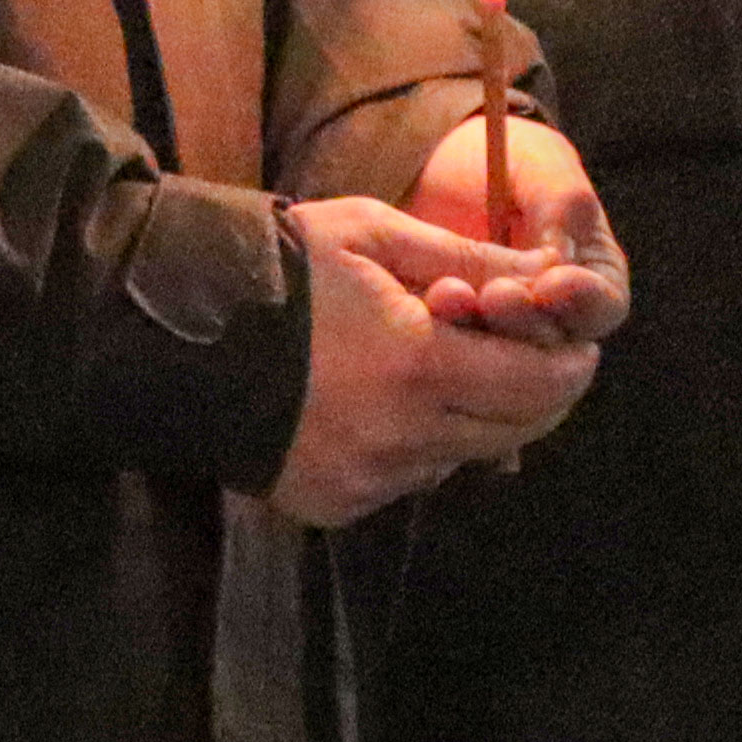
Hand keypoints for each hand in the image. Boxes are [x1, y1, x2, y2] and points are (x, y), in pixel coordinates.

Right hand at [265, 198, 609, 524]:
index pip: (538, 385)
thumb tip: (547, 279)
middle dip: (537, 393)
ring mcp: (365, 481)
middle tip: (530, 354)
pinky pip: (409, 478)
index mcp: (416, 367)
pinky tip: (385, 402)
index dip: (569, 363)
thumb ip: (468, 263)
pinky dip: (419, 444)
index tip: (574, 341)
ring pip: (463, 458)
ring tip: (445, 368)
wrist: (168, 331)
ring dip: (475, 418)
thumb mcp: (374, 236)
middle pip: (515, 432)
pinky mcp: (335, 505)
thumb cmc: (280, 266)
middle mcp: (399, 440)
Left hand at [405, 112, 633, 344]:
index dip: (581, 299)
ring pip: (505, 357)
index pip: (602, 306)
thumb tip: (561, 257)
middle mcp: (556, 315)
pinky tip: (427, 303)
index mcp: (593, 274)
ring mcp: (506, 332)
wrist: (430, 172)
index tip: (552, 283)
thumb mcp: (537, 161)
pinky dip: (444, 331)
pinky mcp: (459, 341)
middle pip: (556, 344)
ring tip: (451, 296)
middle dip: (526, 320)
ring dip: (482, 331)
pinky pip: (457, 352)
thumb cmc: (500, 160)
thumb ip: (562, 199)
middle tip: (496, 296)